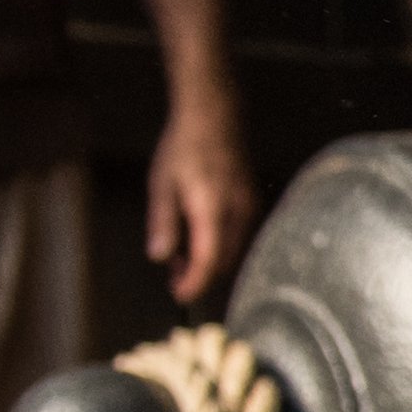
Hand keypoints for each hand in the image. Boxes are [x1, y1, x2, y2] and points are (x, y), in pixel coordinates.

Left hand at [148, 112, 265, 309]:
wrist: (215, 115)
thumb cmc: (184, 147)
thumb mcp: (162, 184)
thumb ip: (163, 223)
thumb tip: (160, 258)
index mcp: (212, 211)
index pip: (208, 261)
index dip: (194, 283)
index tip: (179, 295)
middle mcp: (238, 214)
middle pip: (224, 261)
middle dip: (200, 274)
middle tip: (173, 275)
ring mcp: (249, 208)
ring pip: (233, 250)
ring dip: (210, 259)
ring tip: (181, 256)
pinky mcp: (252, 202)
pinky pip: (238, 236)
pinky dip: (220, 245)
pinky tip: (200, 235)